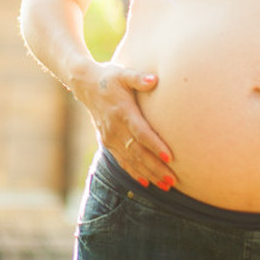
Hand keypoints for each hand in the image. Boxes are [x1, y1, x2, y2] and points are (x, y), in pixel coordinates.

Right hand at [76, 63, 175, 190]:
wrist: (85, 85)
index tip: (170, 157)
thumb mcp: (123, 74)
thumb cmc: (109, 77)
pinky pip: (122, 161)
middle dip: (156, 168)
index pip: (141, 132)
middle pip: (138, 152)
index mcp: (122, 112)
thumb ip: (138, 78)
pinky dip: (134, 173)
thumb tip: (154, 79)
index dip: (155, 145)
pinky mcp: (107, 142)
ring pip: (131, 160)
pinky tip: (146, 183)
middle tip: (173, 180)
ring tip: (166, 185)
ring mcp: (110, 137)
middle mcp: (115, 128)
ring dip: (149, 174)